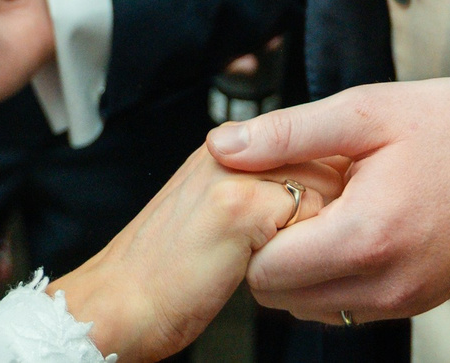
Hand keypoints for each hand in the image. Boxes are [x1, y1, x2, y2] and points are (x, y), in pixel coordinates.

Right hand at [54, 148, 343, 362]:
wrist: (117, 303)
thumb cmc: (165, 274)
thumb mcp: (212, 214)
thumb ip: (257, 191)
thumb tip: (322, 193)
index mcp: (223, 147)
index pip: (310, 146)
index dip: (327, 190)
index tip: (327, 222)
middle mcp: (227, 150)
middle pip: (323, 163)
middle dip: (332, 208)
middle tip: (313, 248)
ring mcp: (232, 173)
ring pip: (322, 189)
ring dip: (321, 230)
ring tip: (292, 260)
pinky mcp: (238, 206)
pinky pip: (310, 220)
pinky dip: (306, 252)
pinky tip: (272, 271)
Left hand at [210, 79, 449, 323]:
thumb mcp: (369, 110)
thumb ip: (290, 133)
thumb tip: (222, 146)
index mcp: (366, 238)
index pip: (265, 271)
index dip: (255, 225)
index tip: (274, 186)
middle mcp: (385, 287)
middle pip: (282, 297)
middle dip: (275, 247)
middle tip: (300, 193)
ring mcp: (406, 302)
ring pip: (314, 306)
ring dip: (306, 264)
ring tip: (331, 205)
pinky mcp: (421, 304)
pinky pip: (351, 305)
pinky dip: (339, 273)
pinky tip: (358, 222)